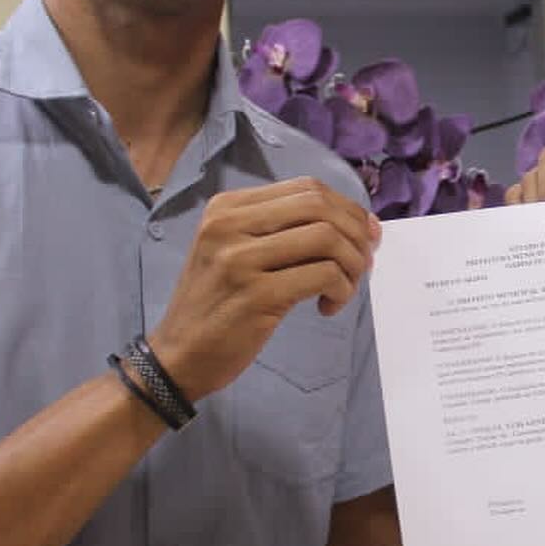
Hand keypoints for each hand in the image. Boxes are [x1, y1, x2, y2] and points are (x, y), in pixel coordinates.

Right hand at [149, 177, 380, 401]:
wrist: (178, 357)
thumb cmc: (218, 305)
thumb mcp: (240, 252)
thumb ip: (288, 231)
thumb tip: (363, 224)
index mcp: (226, 207)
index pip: (307, 188)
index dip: (348, 208)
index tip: (366, 236)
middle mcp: (228, 224)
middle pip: (320, 206)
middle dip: (356, 233)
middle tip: (363, 264)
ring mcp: (239, 258)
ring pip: (327, 238)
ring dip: (352, 264)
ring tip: (345, 289)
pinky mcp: (256, 294)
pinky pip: (323, 275)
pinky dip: (341, 290)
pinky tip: (328, 306)